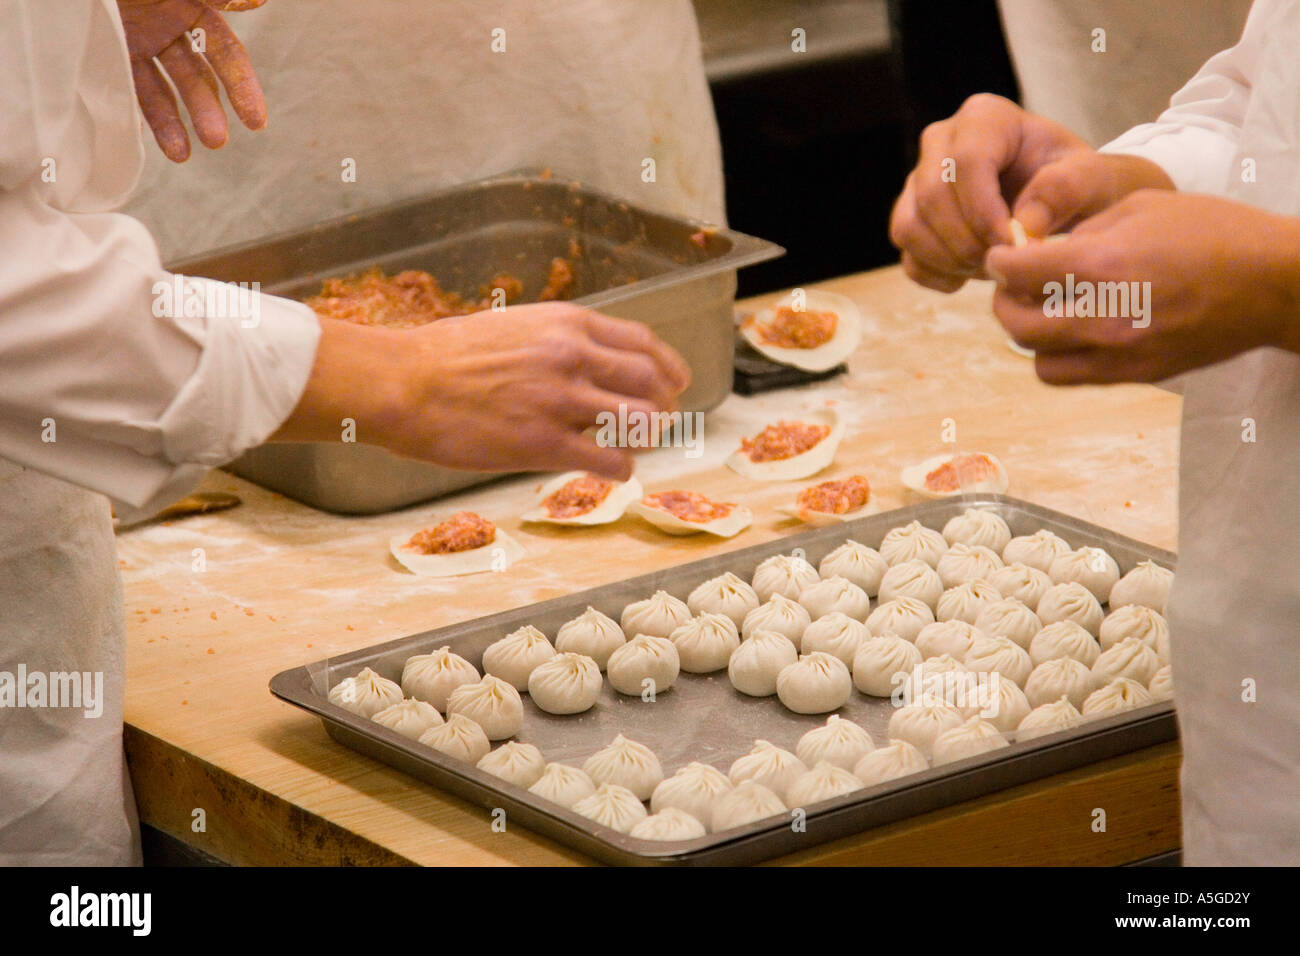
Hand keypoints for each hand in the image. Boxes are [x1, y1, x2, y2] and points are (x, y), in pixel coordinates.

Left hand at [117, 0, 267, 162]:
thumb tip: (259, 0)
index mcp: (190, 7)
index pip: (225, 53)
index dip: (243, 87)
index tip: (256, 122)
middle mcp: (168, 27)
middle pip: (196, 77)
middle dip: (208, 111)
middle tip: (218, 142)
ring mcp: (138, 42)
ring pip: (163, 89)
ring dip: (175, 123)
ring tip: (183, 155)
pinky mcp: (109, 52)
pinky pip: (127, 88)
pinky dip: (140, 115)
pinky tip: (152, 140)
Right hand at [276, 304, 691, 479]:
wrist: (401, 382)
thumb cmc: (445, 356)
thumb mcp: (513, 326)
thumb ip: (557, 340)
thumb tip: (588, 361)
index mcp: (566, 324)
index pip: (644, 343)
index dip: (668, 368)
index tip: (674, 383)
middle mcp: (573, 356)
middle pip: (653, 383)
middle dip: (663, 406)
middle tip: (655, 423)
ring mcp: (561, 400)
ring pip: (642, 422)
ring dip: (645, 438)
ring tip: (631, 447)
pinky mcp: (544, 443)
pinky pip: (610, 460)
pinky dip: (621, 468)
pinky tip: (612, 470)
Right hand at [889, 93, 1173, 291]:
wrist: (1063, 202)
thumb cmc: (1078, 184)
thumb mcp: (1092, 179)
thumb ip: (1068, 190)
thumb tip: (1023, 225)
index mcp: (985, 118)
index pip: (965, 162)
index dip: (983, 212)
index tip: (1014, 246)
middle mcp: (941, 142)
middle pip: (930, 196)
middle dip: (966, 242)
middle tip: (1004, 264)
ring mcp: (918, 180)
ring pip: (909, 227)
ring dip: (949, 261)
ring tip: (991, 269)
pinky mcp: (910, 217)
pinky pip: (907, 254)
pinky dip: (936, 275)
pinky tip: (971, 277)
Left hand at [984, 190, 1299, 383]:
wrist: (1271, 284)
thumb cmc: (1213, 233)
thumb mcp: (1140, 208)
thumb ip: (1082, 232)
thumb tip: (1039, 249)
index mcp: (1104, 266)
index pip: (1019, 272)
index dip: (999, 261)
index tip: (999, 256)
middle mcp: (1104, 317)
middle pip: (1016, 322)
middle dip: (1004, 300)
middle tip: (1011, 285)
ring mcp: (1119, 353)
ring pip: (1037, 360)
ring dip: (1030, 335)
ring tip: (1043, 311)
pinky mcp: (1135, 374)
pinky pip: (1071, 376)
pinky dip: (1060, 357)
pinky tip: (1073, 332)